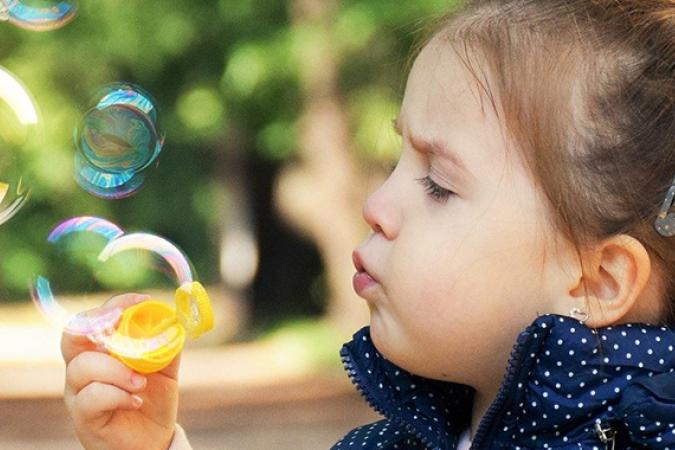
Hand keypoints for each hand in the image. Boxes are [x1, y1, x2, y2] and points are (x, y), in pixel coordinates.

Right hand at [61, 294, 179, 449]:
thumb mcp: (165, 368)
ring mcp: (79, 393)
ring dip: (118, 370)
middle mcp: (83, 368)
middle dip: (98, 325)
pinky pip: (91, 397)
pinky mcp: (83, 417)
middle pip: (72, 336)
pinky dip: (118, 395)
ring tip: (141, 383)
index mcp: (100, 351)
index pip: (94, 318)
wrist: (152, 439)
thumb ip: (168, 344)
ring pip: (83, 367)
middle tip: (124, 325)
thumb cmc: (152, 399)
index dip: (114, 304)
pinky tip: (135, 400)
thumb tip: (176, 320)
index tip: (142, 301)